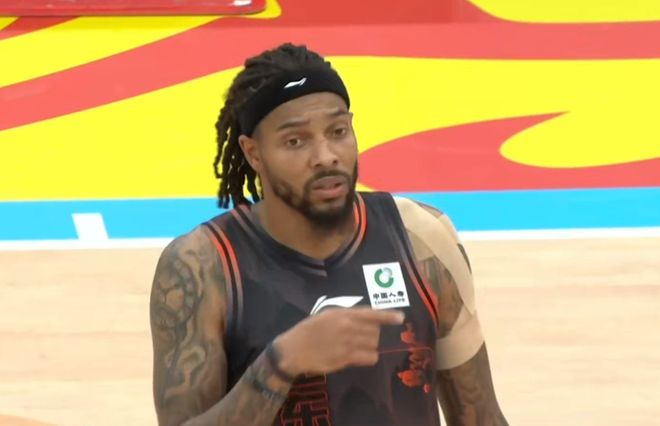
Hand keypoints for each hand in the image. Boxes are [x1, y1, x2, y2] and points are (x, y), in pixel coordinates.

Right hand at [274, 307, 404, 376]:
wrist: (293, 350)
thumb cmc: (308, 330)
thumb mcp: (326, 315)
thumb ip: (346, 315)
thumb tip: (365, 318)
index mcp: (342, 314)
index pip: (371, 314)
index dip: (388, 316)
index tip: (400, 318)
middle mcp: (347, 327)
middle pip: (375, 331)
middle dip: (373, 333)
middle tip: (362, 336)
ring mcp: (347, 344)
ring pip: (374, 344)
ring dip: (371, 345)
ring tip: (358, 345)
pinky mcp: (346, 359)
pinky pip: (368, 357)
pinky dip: (369, 356)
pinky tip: (360, 355)